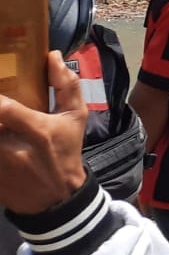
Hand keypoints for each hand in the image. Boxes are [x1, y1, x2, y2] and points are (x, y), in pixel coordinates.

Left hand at [0, 52, 89, 214]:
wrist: (56, 199)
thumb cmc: (65, 152)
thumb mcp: (75, 119)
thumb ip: (67, 86)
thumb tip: (53, 55)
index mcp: (37, 131)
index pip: (2, 107)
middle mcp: (11, 149)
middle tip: (0, 115)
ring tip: (1, 127)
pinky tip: (0, 140)